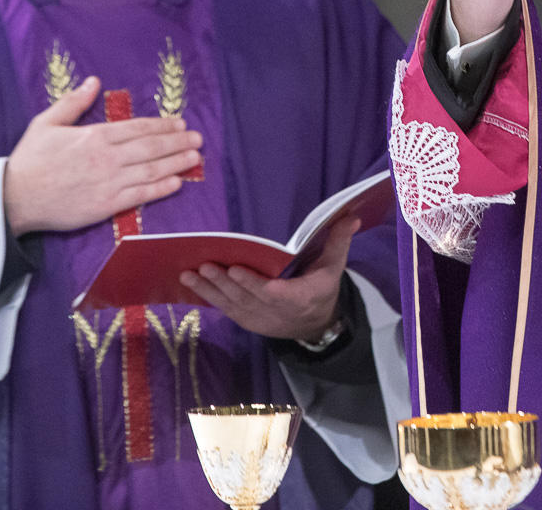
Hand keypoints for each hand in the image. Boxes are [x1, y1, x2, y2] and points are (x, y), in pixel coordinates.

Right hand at [1, 77, 202, 235]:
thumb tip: (93, 81)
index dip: (162, 126)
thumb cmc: (29, 160)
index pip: (137, 128)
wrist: (14, 197)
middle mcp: (107, 157)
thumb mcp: (46, 123)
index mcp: (94, 136)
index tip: (180, 123)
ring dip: (176, 163)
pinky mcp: (106, 205)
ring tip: (195, 157)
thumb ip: (73, 103)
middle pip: (150, 147)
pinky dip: (161, 189)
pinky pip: (140, 195)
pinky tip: (177, 183)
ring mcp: (108, 182)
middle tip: (198, 139)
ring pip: (151, 170)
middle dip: (177, 142)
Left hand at [179, 218, 358, 341]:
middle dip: (224, 283)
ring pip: (232, 305)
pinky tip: (191, 284)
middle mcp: (277, 312)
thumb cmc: (322, 288)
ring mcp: (259, 319)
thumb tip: (351, 215)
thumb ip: (339, 241)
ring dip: (210, 290)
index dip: (254, 284)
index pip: (275, 293)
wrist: (314, 325)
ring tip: (190, 273)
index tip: (237, 270)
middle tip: (205, 266)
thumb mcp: (334, 266)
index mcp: (301, 298)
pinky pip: (225, 310)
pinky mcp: (247, 321)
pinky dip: (208, 298)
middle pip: (247, 297)